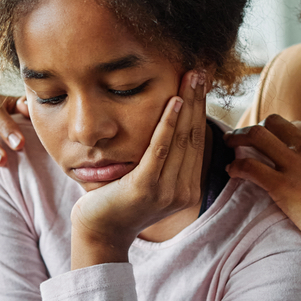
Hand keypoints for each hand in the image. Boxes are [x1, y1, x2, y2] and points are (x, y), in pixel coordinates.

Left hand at [69, 70, 208, 268]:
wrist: (98, 230)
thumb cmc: (118, 199)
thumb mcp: (149, 177)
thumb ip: (163, 158)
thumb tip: (171, 123)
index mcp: (187, 188)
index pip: (197, 140)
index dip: (200, 109)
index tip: (202, 81)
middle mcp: (183, 191)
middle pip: (194, 135)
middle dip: (198, 100)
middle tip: (201, 70)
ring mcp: (166, 191)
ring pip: (181, 139)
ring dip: (188, 104)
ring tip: (191, 77)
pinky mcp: (145, 187)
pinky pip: (159, 149)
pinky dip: (168, 123)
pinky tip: (174, 101)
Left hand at [223, 114, 300, 259]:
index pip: (291, 124)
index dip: (274, 131)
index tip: (266, 139)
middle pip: (271, 123)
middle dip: (253, 128)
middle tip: (241, 137)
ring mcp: (295, 163)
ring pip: (256, 136)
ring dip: (237, 138)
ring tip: (229, 144)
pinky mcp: (283, 185)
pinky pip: (250, 167)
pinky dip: (236, 167)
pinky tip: (232, 171)